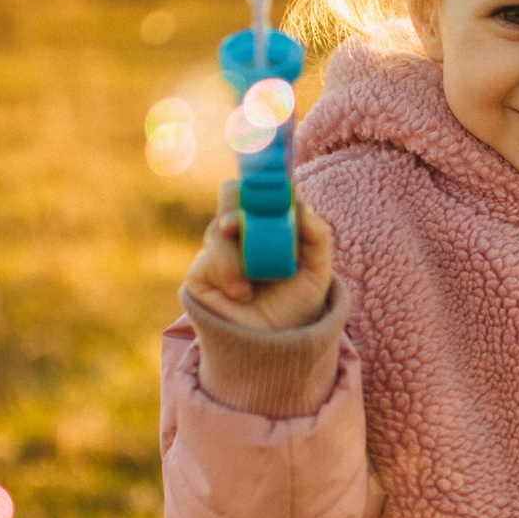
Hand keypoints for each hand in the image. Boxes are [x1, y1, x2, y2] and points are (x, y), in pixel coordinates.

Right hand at [182, 180, 335, 331]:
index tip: (269, 171)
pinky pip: (208, 259)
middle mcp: (242, 230)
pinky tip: (242, 293)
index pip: (261, 186)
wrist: (277, 346)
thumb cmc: (297, 304)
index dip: (261, 173)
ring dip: (238, 256)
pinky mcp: (201, 272)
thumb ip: (317, 237)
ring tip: (254, 282)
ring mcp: (219, 249)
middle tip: (242, 222)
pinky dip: (228, 274)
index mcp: (269, 222)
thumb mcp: (317, 271)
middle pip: (230, 193)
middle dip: (236, 203)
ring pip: (218, 230)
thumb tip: (302, 205)